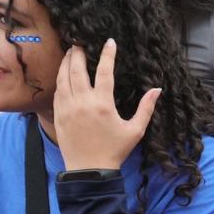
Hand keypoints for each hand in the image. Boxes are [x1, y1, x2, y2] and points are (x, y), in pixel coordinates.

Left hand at [54, 40, 159, 170]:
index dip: (107, 54)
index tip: (109, 42)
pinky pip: (57, 91)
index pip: (105, 71)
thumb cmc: (115, 150)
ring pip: (63, 77)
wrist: (89, 171)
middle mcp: (83, 102)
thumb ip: (146, 108)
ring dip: (65, 62)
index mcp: (103, 104)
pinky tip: (63, 74)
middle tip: (80, 42)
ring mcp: (68, 108)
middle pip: (77, 69)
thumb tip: (157, 89)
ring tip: (69, 53)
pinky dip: (60, 78)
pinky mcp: (59, 115)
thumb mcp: (135, 130)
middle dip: (78, 52)